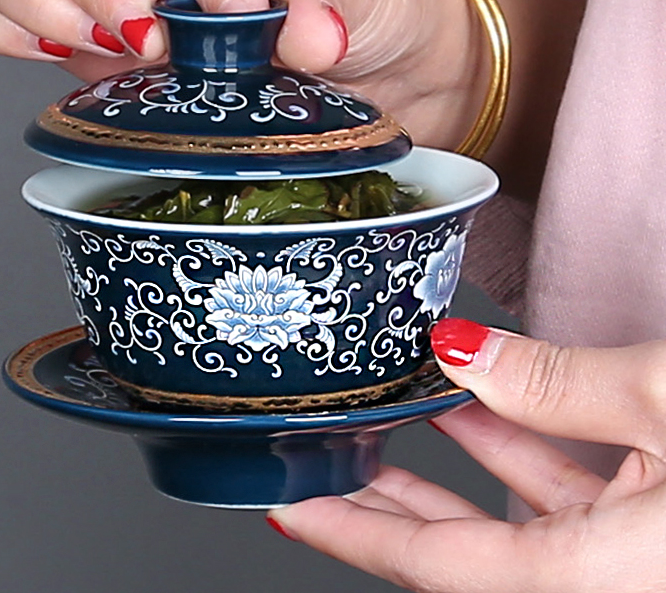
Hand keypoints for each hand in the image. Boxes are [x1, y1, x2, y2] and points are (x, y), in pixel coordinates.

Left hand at [267, 318, 665, 591]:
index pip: (438, 566)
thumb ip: (559, 382)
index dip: (353, 536)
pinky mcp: (651, 535)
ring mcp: (630, 561)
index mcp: (602, 578)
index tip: (291, 510)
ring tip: (392, 421)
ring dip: (451, 467)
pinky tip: (484, 405)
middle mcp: (609, 583)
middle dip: (382, 507)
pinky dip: (517, 452)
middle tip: (322, 469)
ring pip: (512, 526)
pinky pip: (563, 502)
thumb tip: (464, 350)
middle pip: (460, 554)